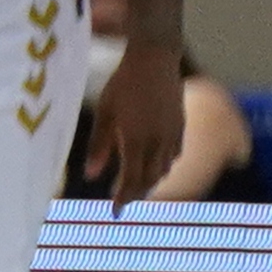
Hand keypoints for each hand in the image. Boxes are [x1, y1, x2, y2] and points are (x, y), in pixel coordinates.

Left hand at [100, 33, 190, 206]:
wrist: (156, 60)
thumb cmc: (123, 84)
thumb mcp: (105, 113)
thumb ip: (99, 145)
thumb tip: (90, 175)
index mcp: (137, 140)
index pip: (131, 178)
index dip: (123, 197)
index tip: (114, 211)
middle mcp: (159, 141)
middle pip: (150, 178)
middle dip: (136, 193)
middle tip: (123, 202)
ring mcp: (173, 133)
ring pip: (164, 168)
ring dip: (150, 181)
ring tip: (136, 188)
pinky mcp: (181, 125)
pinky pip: (175, 154)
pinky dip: (163, 166)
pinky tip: (156, 166)